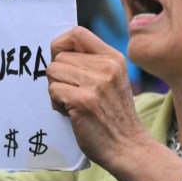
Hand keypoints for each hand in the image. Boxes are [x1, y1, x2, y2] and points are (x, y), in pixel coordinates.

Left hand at [48, 27, 145, 168]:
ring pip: (53, 72)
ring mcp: (95, 84)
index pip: (77, 33)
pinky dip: (56, 103)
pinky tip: (72, 114)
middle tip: (72, 93)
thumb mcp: (113, 80)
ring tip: (72, 103)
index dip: (61, 45)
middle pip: (59, 56)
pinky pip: (53, 90)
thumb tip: (58, 53)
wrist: (128, 147)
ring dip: (56, 90)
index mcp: (113, 58)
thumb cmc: (115, 116)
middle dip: (58, 75)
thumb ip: (92, 64)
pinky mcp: (83, 101)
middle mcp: (106, 67)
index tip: (61, 61)